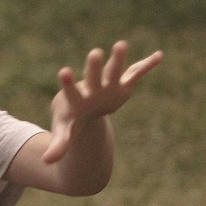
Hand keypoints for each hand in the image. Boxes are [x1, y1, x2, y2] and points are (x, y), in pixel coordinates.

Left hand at [41, 40, 162, 162]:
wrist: (82, 105)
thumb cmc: (71, 118)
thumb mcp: (65, 131)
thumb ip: (58, 144)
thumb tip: (46, 161)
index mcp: (77, 100)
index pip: (71, 93)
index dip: (68, 84)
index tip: (63, 71)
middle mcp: (93, 88)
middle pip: (94, 77)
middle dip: (94, 67)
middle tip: (94, 53)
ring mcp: (108, 84)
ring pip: (114, 71)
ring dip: (118, 60)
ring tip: (121, 44)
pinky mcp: (122, 83)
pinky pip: (135, 74)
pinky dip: (146, 66)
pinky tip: (158, 56)